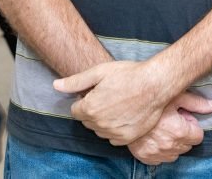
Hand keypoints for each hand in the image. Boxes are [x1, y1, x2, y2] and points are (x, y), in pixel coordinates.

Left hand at [54, 60, 211, 145]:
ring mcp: (114, 132)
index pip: (75, 111)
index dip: (84, 100)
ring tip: (117, 104)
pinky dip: (115, 129)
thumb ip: (76, 82)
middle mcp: (100, 123)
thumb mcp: (100, 72)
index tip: (95, 92)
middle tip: (107, 96)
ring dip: (103, 120)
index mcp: (90, 108)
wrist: (155, 84)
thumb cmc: (129, 74)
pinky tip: (123, 115)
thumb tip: (56, 86)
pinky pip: (113, 138)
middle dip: (92, 110)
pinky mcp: (127, 138)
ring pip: (99, 130)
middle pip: (87, 121)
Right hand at [127, 92, 211, 164]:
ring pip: (175, 154)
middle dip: (183, 133)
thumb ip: (197, 103)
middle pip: (187, 145)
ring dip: (173, 143)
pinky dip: (161, 150)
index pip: (198, 136)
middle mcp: (169, 146)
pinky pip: (161, 159)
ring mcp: (156, 153)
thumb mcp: (177, 96)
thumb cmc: (152, 98)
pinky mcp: (145, 157)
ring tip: (163, 128)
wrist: (124, 106)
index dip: (191, 125)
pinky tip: (155, 137)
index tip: (183, 117)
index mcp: (179, 131)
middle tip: (172, 120)